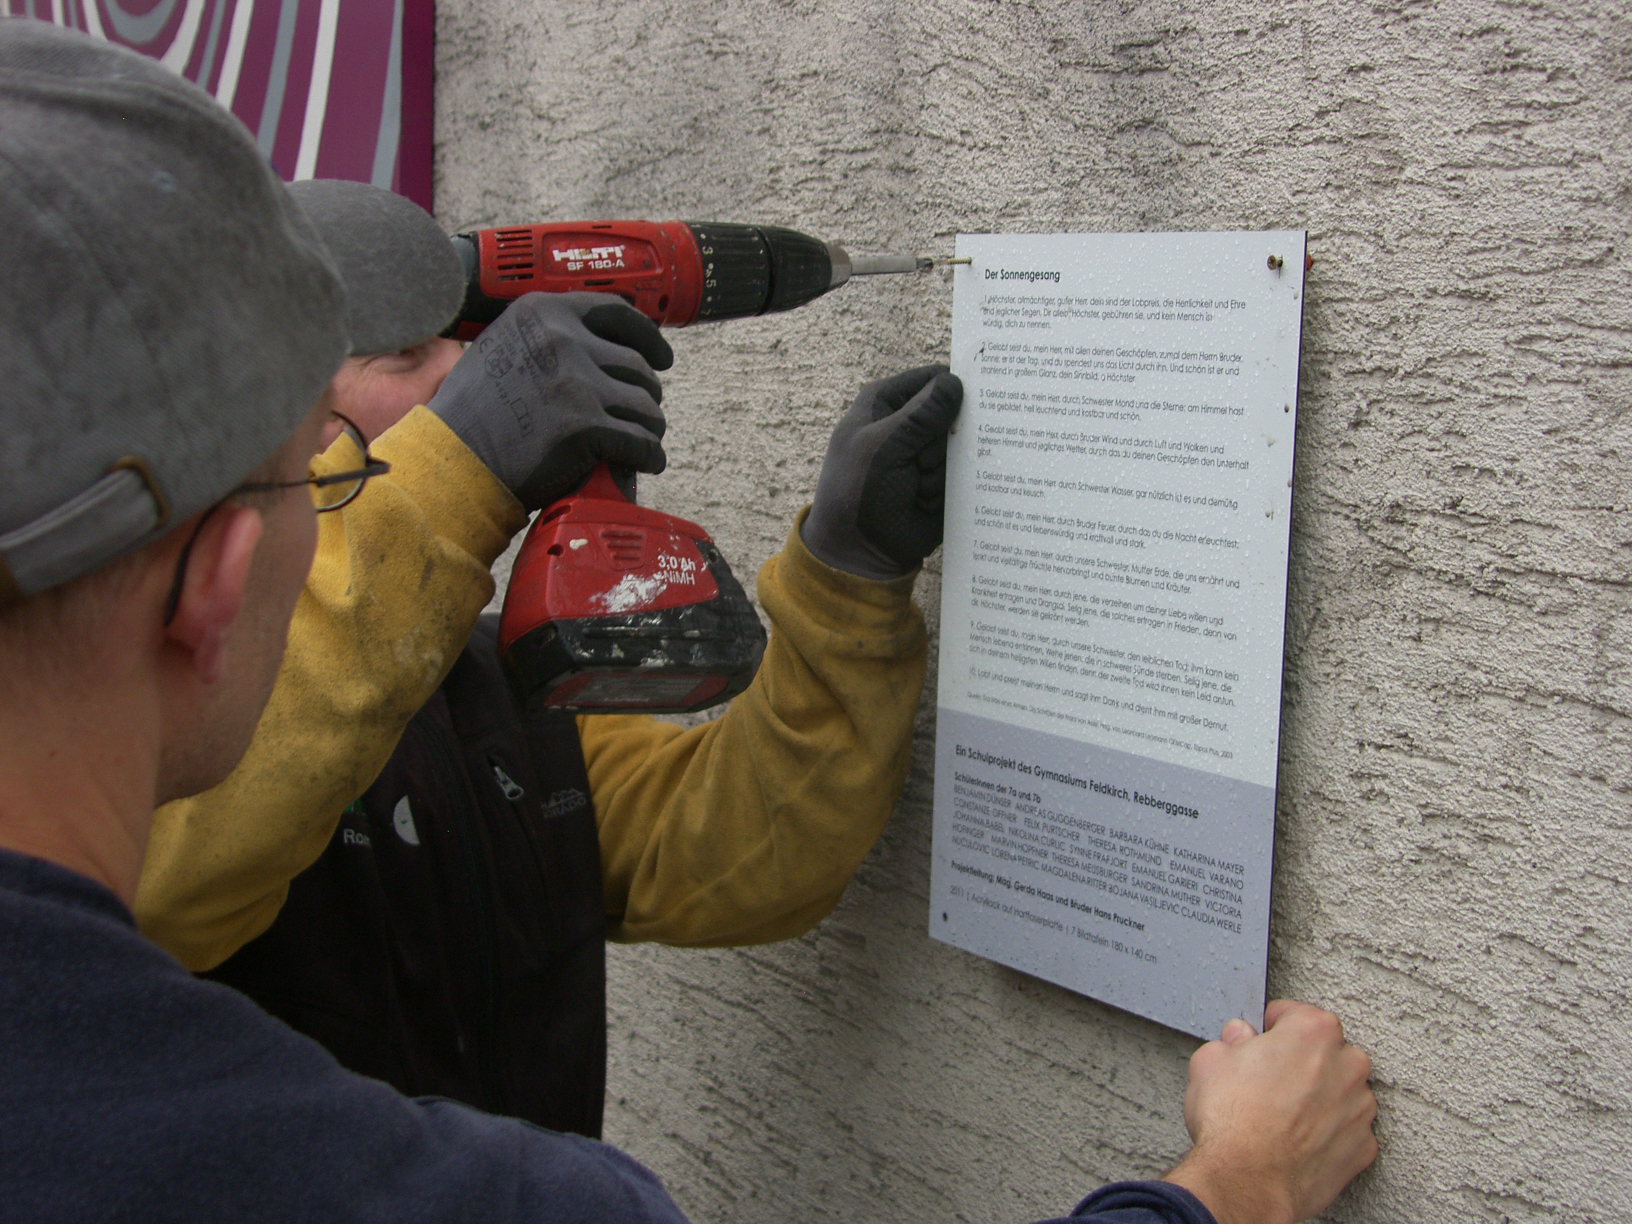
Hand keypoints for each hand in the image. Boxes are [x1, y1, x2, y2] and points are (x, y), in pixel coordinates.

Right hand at [427, 292, 673, 509]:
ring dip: (648, 426)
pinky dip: (648, 455)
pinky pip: (641, 442)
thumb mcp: (504, 346)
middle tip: (638, 413)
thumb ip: (548, 335)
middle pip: (637, 365)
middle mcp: (563, 339)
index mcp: (543, 312)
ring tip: (641, 440)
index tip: (661, 356)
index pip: (617, 312)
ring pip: (646, 405)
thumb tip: (602, 341)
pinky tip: (645, 462)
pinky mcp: (586, 427)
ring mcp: (576, 383)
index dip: (648, 336)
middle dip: (644, 393)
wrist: (455, 458)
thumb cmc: (475, 412)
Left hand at [801, 364, 962, 579]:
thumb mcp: (884, 446)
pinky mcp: (938, 481)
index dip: (954, 388)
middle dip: (945, 440)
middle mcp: (906, 424)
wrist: (858, 551)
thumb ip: (921, 414)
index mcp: (885, 402)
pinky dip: (944, 490)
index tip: (969, 403)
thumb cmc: (858, 492)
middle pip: (955, 413)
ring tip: (915, 487)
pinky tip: (922, 502)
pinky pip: (960, 475)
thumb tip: (955, 382)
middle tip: (921, 461)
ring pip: (960, 447)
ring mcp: (923, 453)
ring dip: (941, 470)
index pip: (933, 379)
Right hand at [1162, 1001, 1377, 1223]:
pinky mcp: (1363, 1149)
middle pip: (1327, 1051)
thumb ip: (1232, 1040)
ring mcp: (1360, 1110)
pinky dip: (1328, 1134)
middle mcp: (1347, 1065)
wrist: (1246, 1181)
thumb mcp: (1211, 1060)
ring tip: (1282, 1115)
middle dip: (1302, 1061)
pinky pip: (1347, 1131)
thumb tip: (1239, 1040)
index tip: (1261, 1041)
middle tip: (1269, 1080)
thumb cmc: (1231, 1120)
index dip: (1271, 1027)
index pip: (1295, 1014)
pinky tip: (1297, 1141)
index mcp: (1314, 1032)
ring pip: (1341, 1091)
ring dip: (1319, 1097)